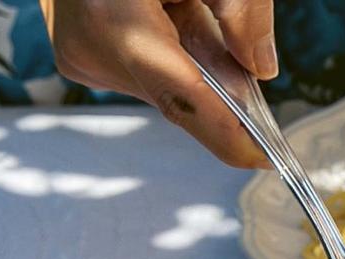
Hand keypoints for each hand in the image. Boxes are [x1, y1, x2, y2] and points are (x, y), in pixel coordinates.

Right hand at [40, 0, 275, 167]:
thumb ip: (240, 9)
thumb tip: (261, 68)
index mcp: (117, 23)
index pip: (185, 98)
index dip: (228, 134)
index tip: (264, 158)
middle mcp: (91, 50)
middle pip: (177, 96)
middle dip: (222, 93)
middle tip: (254, 81)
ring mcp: (81, 58)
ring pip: (164, 87)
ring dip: (195, 68)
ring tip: (191, 13)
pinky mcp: (80, 58)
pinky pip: (144, 74)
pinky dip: (173, 60)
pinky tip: (174, 20)